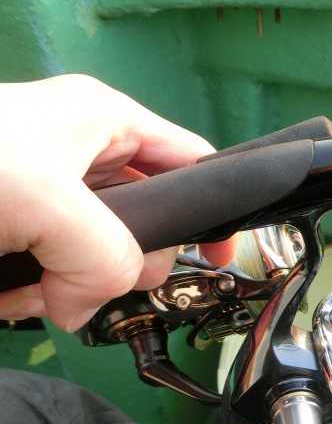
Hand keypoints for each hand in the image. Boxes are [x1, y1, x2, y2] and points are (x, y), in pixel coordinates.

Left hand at [0, 75, 235, 330]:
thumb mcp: (50, 200)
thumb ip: (107, 254)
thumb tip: (87, 303)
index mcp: (104, 120)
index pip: (191, 162)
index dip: (213, 209)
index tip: (218, 262)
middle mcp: (79, 155)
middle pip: (145, 224)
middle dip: (122, 265)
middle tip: (89, 284)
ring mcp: (42, 199)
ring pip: (96, 259)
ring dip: (72, 287)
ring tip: (33, 292)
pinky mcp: (12, 233)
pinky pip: (50, 275)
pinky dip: (35, 293)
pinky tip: (8, 294)